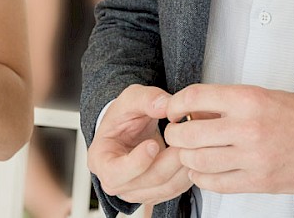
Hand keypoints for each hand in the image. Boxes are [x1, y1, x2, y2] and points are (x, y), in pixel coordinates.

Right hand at [87, 84, 191, 205]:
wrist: (128, 128)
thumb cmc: (123, 116)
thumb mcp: (130, 99)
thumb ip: (146, 99)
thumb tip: (164, 105)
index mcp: (101, 160)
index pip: (116, 172)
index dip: (138, 161)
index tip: (153, 144)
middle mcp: (116, 182)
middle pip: (148, 180)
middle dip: (170, 160)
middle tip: (184, 140)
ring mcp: (135, 192)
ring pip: (165, 188)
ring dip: (183, 167)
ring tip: (192, 145)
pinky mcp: (153, 195)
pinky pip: (175, 191)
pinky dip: (187, 175)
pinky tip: (192, 156)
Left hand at [164, 84, 293, 194]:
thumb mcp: (264, 95)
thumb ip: (229, 103)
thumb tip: (195, 109)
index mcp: (249, 100)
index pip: (195, 97)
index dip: (175, 104)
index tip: (172, 110)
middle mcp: (248, 128)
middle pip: (189, 133)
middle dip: (176, 135)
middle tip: (176, 133)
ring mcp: (253, 158)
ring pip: (198, 162)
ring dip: (186, 158)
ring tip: (189, 153)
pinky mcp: (259, 182)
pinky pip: (217, 184)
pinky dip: (203, 178)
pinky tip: (204, 171)